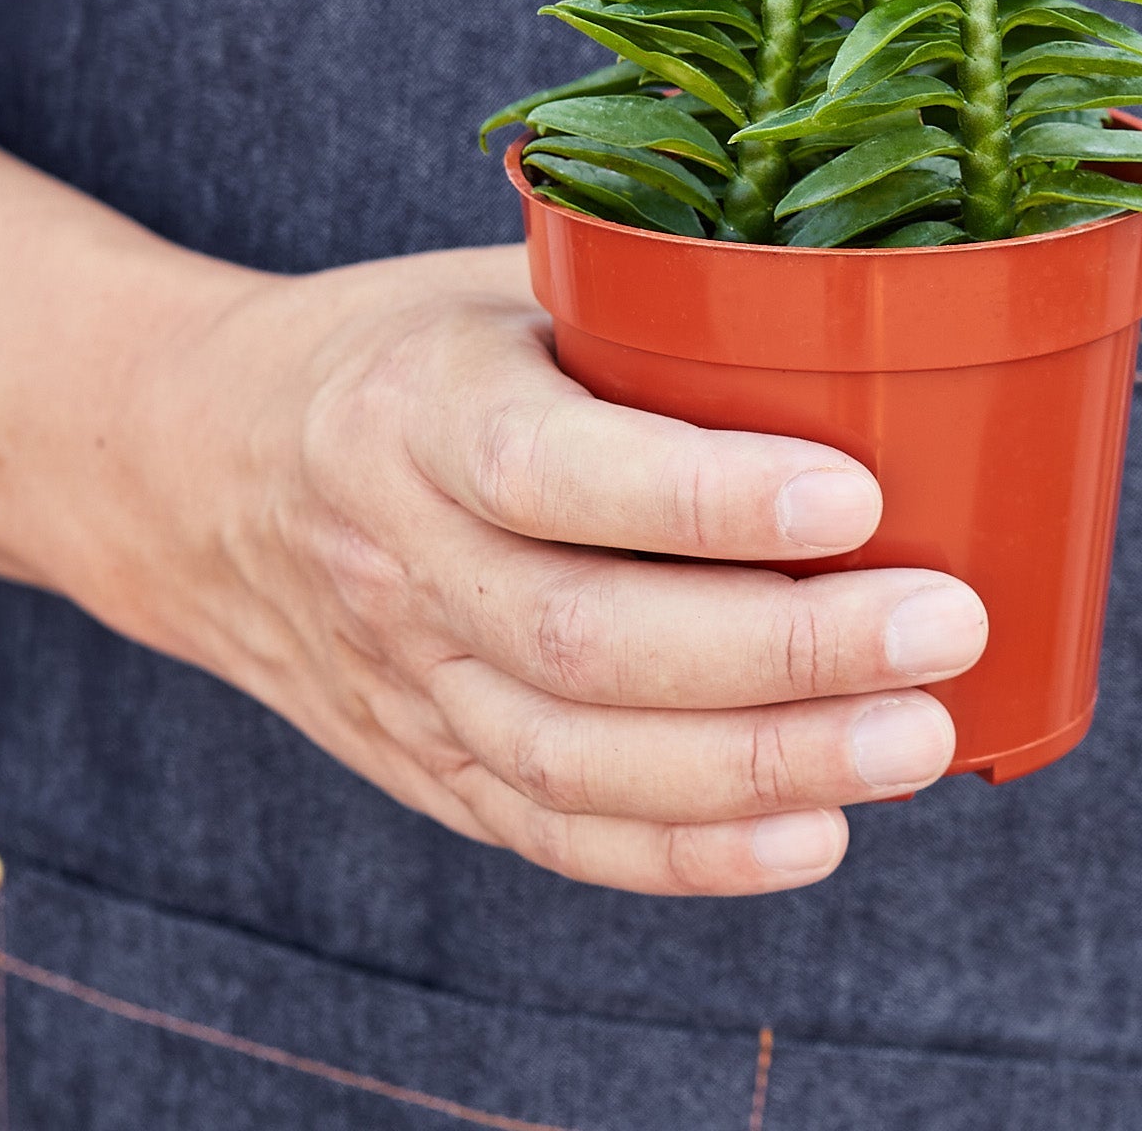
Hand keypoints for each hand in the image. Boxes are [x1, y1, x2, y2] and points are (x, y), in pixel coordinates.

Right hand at [96, 245, 987, 895]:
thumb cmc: (399, 356)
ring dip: (763, 766)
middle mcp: (402, 559)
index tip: (858, 494)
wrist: (199, 471)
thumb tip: (855, 309)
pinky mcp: (426, 764)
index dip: (707, 498)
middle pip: (587, 640)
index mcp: (416, 411)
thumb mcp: (495, 288)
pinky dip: (690, 853)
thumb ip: (639, 304)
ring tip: (915, 740)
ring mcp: (407, 681)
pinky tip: (815, 834)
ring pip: (580, 759)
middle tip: (942, 627)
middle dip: (786, 650)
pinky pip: (555, 833)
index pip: (555, 472)